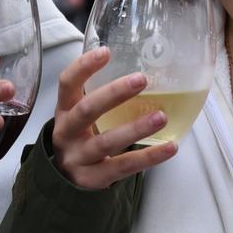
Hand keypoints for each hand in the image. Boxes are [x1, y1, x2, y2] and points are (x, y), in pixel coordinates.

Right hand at [50, 47, 176, 189]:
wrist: (63, 180)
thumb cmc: (81, 137)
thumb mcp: (80, 114)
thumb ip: (100, 95)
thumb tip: (144, 66)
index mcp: (64, 110)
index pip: (67, 83)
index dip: (84, 66)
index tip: (106, 52)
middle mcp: (66, 132)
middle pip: (86, 110)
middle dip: (114, 93)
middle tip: (142, 79)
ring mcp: (78, 157)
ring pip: (106, 142)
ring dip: (135, 128)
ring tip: (161, 117)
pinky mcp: (92, 179)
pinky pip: (123, 166)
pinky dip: (148, 157)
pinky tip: (170, 147)